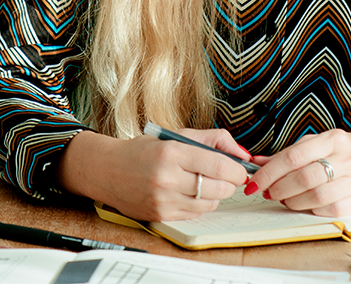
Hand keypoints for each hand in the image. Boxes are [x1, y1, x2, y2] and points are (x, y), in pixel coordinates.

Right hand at [58, 127, 256, 221]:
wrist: (108, 170)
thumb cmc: (143, 150)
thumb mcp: (175, 135)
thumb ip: (212, 139)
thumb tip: (242, 153)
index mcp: (171, 153)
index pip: (218, 166)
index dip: (237, 170)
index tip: (241, 169)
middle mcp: (167, 178)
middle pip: (218, 188)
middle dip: (230, 183)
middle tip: (228, 175)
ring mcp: (164, 200)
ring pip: (210, 203)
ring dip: (216, 194)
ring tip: (206, 181)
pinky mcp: (162, 215)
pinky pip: (196, 213)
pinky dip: (202, 204)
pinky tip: (193, 192)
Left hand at [249, 128, 350, 217]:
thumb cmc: (346, 152)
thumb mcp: (320, 144)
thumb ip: (290, 153)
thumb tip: (257, 163)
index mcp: (333, 138)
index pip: (294, 155)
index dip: (270, 171)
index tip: (254, 182)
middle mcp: (347, 156)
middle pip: (304, 177)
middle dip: (280, 188)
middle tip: (269, 193)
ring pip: (317, 196)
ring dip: (294, 202)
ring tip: (286, 200)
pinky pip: (334, 210)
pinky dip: (314, 210)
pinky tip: (307, 206)